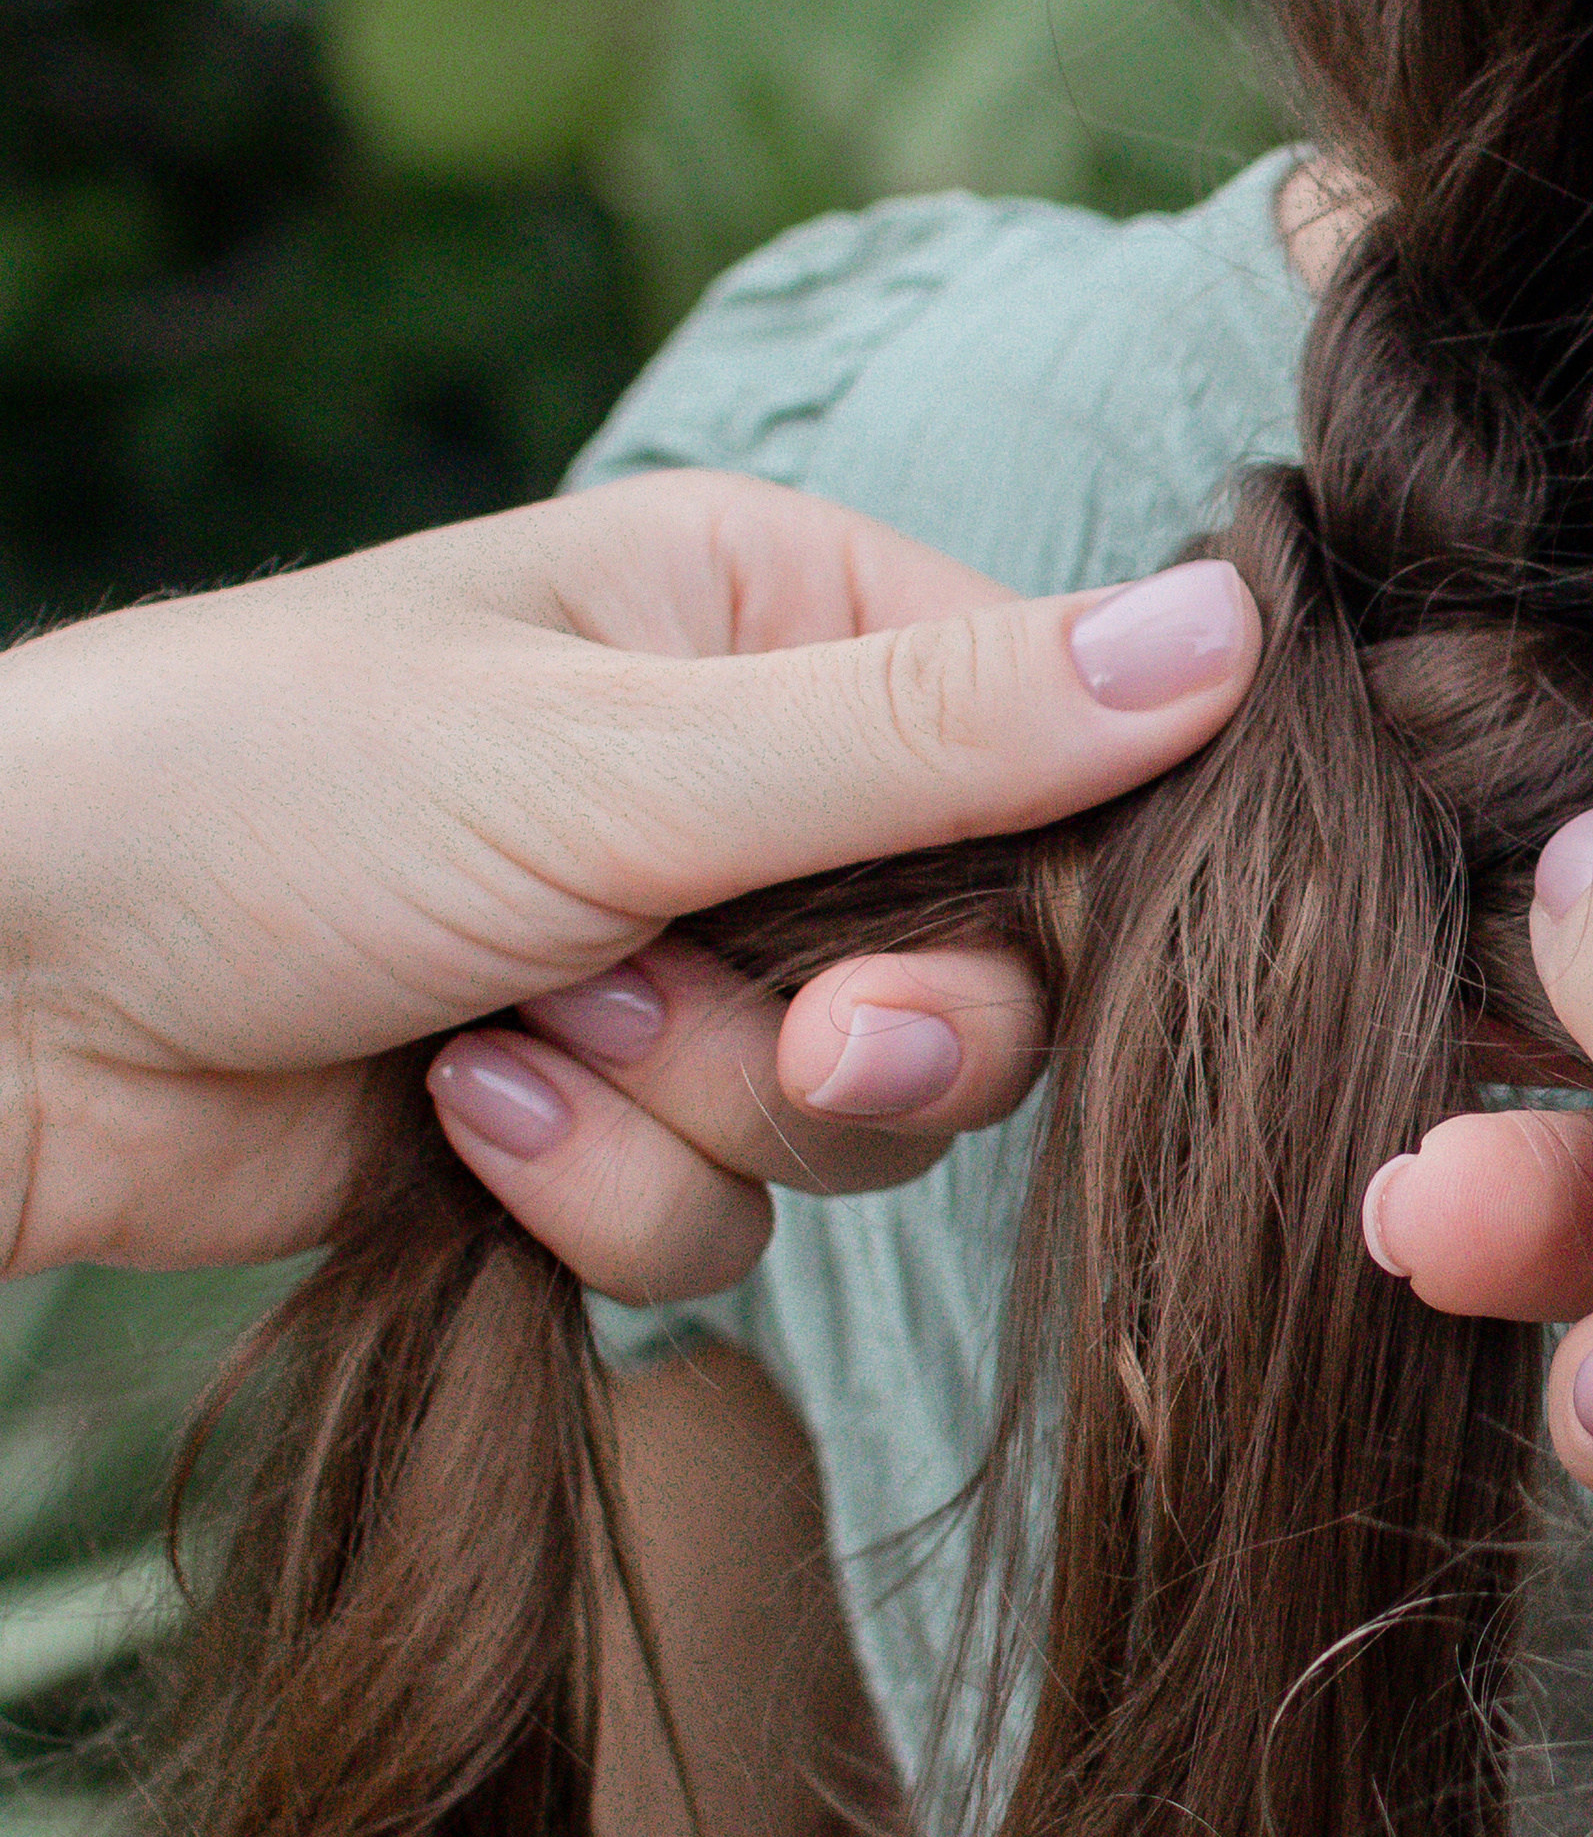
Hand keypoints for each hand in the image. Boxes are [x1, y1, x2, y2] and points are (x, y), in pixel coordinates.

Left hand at [0, 475, 1257, 1286]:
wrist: (0, 998)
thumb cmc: (266, 793)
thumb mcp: (619, 751)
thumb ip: (931, 731)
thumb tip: (1227, 633)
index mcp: (774, 619)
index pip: (1049, 757)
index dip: (1040, 894)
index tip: (928, 961)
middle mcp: (751, 787)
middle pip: (980, 976)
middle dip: (851, 1039)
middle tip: (764, 1030)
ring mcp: (676, 964)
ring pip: (849, 1125)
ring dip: (681, 1112)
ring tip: (509, 1035)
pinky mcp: (601, 1124)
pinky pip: (714, 1217)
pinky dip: (589, 1189)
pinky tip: (455, 1111)